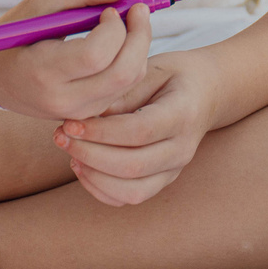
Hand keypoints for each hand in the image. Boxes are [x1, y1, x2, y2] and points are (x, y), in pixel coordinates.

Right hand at [0, 0, 154, 123]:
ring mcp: (77, 112)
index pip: (96, 55)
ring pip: (131, 80)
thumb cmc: (16, 36)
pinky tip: (118, 43)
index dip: (113, 28)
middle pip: (123, 73)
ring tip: (127, 22)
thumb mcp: (38, 5)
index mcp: (41, 72)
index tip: (108, 9)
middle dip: (140, 35)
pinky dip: (131, 60)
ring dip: (139, 46)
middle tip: (138, 8)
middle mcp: (62, 100)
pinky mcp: (89, 114)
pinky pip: (125, 88)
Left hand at [55, 55, 217, 205]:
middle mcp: (183, 149)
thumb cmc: (174, 76)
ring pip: (131, 191)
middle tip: (61, 136)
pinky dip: (101, 189)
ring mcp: (174, 169)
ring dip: (93, 176)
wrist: (206, 92)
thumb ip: (121, 94)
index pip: (139, 132)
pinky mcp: (163, 180)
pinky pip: (129, 198)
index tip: (70, 123)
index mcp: (183, 114)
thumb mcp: (150, 70)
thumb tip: (85, 119)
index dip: (101, 132)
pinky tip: (83, 167)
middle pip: (133, 166)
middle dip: (89, 154)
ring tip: (71, 152)